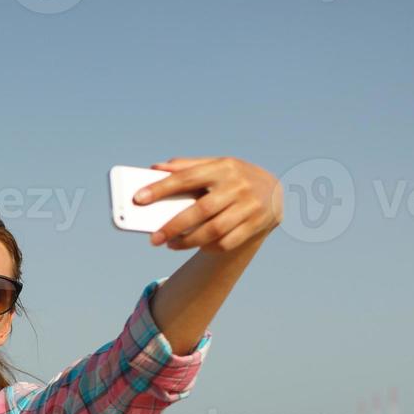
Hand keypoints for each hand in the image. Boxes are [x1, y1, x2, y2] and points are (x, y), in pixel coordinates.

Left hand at [137, 156, 282, 252]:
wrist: (274, 191)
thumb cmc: (233, 178)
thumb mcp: (215, 165)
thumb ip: (186, 167)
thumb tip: (154, 169)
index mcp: (223, 167)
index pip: (188, 177)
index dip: (162, 188)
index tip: (139, 198)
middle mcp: (237, 186)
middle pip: (201, 210)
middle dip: (173, 226)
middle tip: (153, 239)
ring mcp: (249, 206)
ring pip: (214, 230)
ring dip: (188, 241)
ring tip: (169, 245)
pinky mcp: (255, 225)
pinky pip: (226, 243)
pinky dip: (207, 247)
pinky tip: (196, 246)